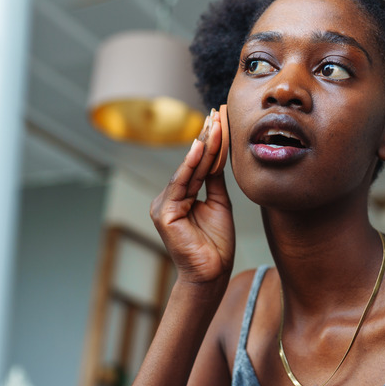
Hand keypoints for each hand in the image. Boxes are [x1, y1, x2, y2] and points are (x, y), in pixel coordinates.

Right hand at [150, 110, 234, 284]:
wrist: (212, 273)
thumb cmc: (216, 243)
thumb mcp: (219, 203)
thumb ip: (213, 180)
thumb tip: (217, 155)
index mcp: (181, 196)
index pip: (199, 164)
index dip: (210, 143)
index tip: (220, 119)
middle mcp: (169, 197)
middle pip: (193, 162)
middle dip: (207, 137)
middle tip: (218, 113)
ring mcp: (164, 204)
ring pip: (188, 169)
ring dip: (203, 146)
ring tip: (214, 124)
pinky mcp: (164, 213)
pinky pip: (180, 184)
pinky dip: (191, 165)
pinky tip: (200, 148)